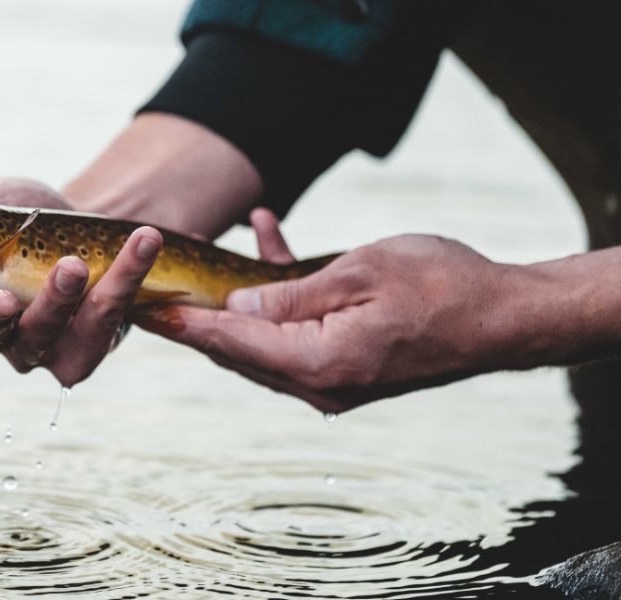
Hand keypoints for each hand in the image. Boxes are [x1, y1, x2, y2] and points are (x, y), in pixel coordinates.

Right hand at [0, 177, 162, 387]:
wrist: (86, 215)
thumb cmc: (21, 213)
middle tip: (2, 295)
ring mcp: (37, 347)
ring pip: (38, 340)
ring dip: (55, 304)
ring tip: (73, 266)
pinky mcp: (84, 350)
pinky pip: (98, 333)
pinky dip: (120, 289)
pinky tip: (139, 248)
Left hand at [136, 209, 536, 413]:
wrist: (506, 315)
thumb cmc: (443, 285)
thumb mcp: (360, 272)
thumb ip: (291, 293)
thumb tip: (235, 307)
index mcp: (321, 363)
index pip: (233, 342)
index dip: (185, 324)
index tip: (142, 310)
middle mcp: (321, 385)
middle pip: (240, 351)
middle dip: (196, 319)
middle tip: (150, 293)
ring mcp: (334, 381)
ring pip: (263, 341)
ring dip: (236, 302)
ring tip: (195, 269)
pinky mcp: (346, 367)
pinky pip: (298, 333)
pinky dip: (280, 298)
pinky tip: (268, 241)